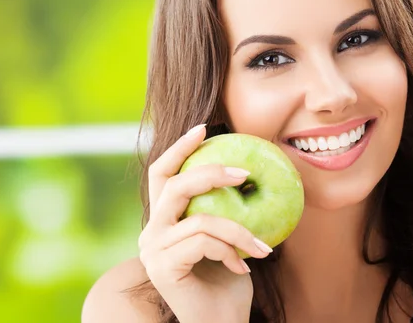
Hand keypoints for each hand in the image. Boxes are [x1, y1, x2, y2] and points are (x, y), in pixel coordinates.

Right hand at [138, 124, 271, 322]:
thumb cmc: (228, 283)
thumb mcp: (230, 239)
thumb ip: (227, 210)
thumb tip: (249, 172)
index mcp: (162, 221)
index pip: (162, 175)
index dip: (179, 148)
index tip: (204, 128)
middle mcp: (151, 232)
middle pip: (173, 185)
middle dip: (210, 172)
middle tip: (244, 172)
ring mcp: (152, 250)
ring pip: (198, 217)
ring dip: (238, 229)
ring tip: (262, 246)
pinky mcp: (161, 267)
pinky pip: (204, 241)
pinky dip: (231, 250)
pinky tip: (243, 269)